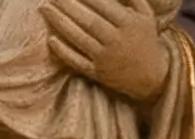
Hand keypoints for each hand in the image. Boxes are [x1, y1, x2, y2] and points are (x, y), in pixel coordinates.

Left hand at [41, 0, 174, 103]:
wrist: (151, 76)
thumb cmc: (145, 39)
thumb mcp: (145, 15)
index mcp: (128, 23)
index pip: (103, 5)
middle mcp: (116, 40)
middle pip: (88, 20)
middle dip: (67, 5)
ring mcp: (105, 58)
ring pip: (79, 38)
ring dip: (60, 22)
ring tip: (44, 8)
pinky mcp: (96, 73)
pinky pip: (77, 61)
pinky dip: (63, 51)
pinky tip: (50, 39)